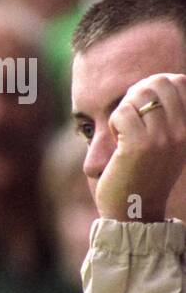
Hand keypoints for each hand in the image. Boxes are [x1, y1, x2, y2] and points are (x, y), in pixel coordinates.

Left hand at [95, 74, 185, 221]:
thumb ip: (167, 116)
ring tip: (123, 130)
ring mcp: (162, 139)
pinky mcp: (139, 147)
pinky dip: (113, 122)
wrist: (134, 211)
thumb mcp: (166, 144)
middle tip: (128, 115)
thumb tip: (153, 82)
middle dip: (136, 92)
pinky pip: (122, 112)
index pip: (180, 81)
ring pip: (139, 95)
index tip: (142, 105)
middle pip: (159, 82)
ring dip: (123, 109)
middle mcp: (181, 132)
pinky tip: (116, 139)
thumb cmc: (143, 175)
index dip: (155, 84)